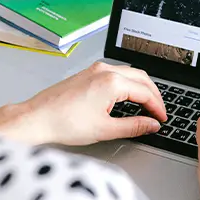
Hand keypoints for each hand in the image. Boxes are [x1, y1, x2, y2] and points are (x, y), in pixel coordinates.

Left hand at [0, 62, 166, 145]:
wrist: (37, 118)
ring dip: (141, 87)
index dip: (157, 107)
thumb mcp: (105, 129)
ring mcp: (95, 70)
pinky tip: (126, 96)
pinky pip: (116, 73)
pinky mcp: (87, 73)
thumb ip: (134, 126)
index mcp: (112, 82)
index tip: (162, 119)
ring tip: (146, 105)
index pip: (146, 93)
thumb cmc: (64, 123)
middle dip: (154, 95)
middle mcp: (105, 70)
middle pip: (141, 78)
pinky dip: (127, 84)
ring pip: (129, 73)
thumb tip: (151, 125)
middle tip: (158, 112)